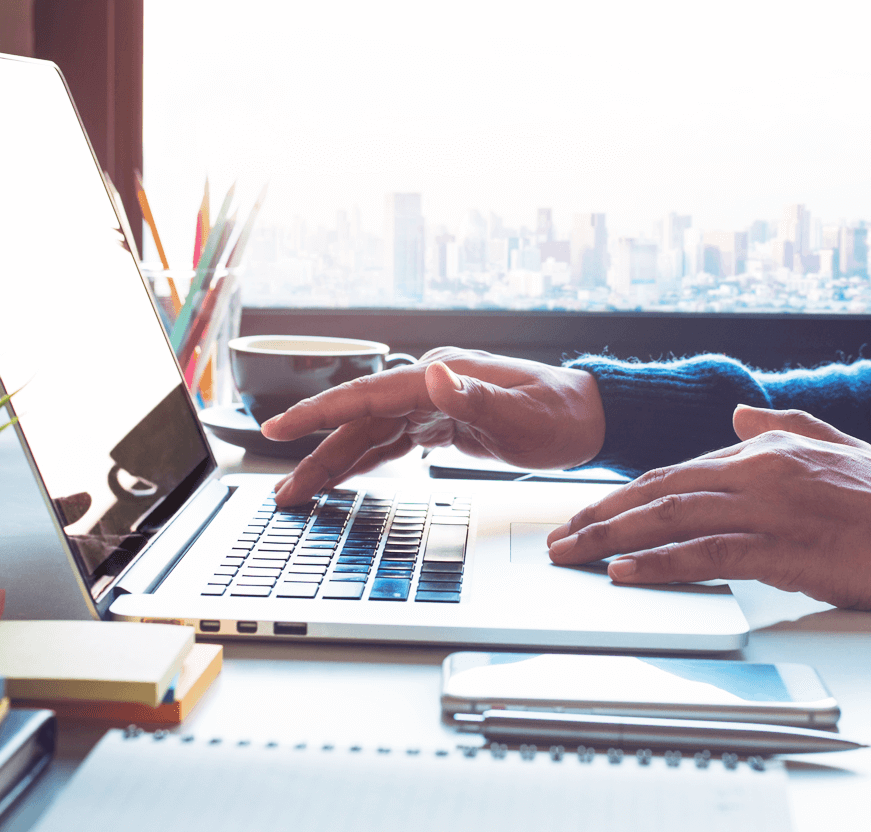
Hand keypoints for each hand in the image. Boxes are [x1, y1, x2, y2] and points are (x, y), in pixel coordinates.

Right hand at [260, 348, 605, 505]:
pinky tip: (344, 478)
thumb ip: (476, 400)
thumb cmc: (562, 416)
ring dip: (335, 463)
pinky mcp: (443, 424)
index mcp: (439, 377)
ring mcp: (434, 404)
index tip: (279, 428)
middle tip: (283, 492)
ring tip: (300, 494)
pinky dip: (365, 462)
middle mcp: (430, 386)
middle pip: (358, 422)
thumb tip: (436, 377)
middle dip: (317, 455)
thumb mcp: (523, 416)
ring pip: (371, 435)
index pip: (365, 395)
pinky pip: (393, 444)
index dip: (318, 412)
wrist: (591, 418)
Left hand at [546, 406, 870, 610]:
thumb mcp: (836, 442)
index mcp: (763, 449)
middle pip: (657, 491)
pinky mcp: (778, 550)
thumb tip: (736, 413)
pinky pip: (703, 555)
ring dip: (611, 538)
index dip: (628, 494)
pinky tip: (625, 573)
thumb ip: (783, 422)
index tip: (595, 512)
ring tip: (572, 554)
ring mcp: (764, 510)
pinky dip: (658, 564)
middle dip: (600, 512)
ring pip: (668, 519)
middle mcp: (755, 472)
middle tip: (560, 535)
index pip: (677, 471)